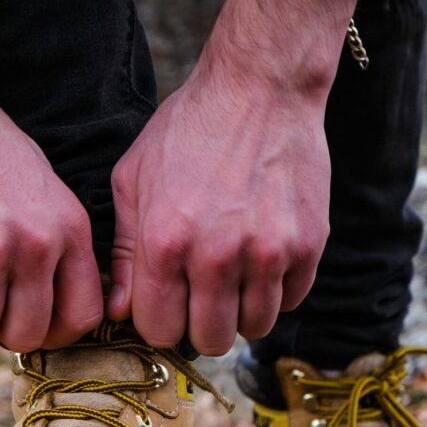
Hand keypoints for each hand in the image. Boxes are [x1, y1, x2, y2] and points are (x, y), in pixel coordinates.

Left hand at [107, 0, 380, 355]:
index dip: (161, 322)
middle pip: (210, 339)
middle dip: (202, 324)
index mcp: (166, 242)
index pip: (160, 330)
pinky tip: (265, 257)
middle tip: (204, 295)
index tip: (169, 303)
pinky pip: (291, 300)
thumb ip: (123, 252)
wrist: (261, 87)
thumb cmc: (188, 130)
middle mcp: (217, 255)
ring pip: (255, 327)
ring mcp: (268, 252)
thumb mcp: (134, 180)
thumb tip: (117, 311)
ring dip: (242, 311)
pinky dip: (277, 290)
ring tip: (236, 277)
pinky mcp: (308, 244)